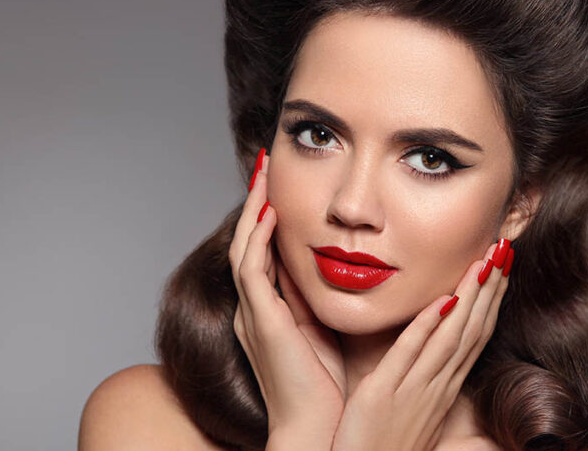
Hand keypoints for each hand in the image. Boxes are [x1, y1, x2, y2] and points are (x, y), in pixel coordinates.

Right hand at [229, 150, 345, 445]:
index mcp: (270, 312)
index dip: (269, 215)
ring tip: (264, 172)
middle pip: (247, 241)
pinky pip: (251, 271)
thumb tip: (343, 265)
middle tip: (266, 163)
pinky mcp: (260, 321)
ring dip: (253, 208)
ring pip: (243, 248)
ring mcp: (253, 315)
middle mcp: (254, 309)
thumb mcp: (327, 331)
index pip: (264, 251)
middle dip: (256, 200)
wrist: (318, 430)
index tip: (282, 183)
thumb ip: (323, 300)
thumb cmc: (328, 389)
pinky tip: (269, 212)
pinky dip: (257, 239)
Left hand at [331, 240, 513, 450]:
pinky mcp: (383, 395)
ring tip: (484, 261)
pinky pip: (408, 354)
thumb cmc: (384, 447)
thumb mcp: (416, 412)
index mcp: (444, 387)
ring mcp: (414, 390)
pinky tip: (441, 300)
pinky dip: (426, 326)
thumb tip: (444, 356)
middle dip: (490, 287)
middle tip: (504, 248)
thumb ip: (429, 380)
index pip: (475, 335)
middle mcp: (437, 386)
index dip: (491, 298)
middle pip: (472, 329)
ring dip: (470, 297)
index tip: (502, 265)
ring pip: (450, 337)